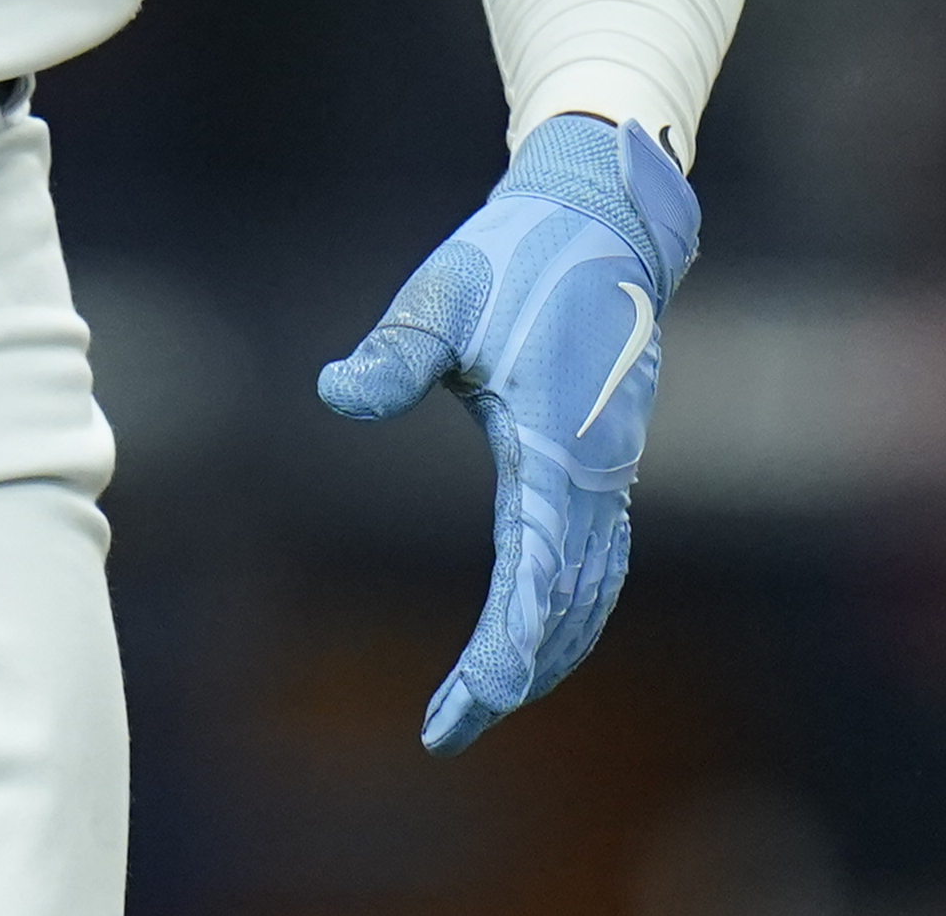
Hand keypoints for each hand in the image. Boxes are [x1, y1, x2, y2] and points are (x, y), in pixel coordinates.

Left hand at [315, 111, 697, 755]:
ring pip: (589, 593)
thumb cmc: (517, 257)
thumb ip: (395, 354)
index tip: (462, 707)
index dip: (499, 654)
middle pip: (563, 608)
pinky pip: (600, 561)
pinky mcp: (609, 463)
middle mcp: (595, 473)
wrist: (604, 216)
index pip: (531, 580)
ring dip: (545, 652)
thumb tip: (334, 394)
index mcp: (554, 446)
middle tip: (448, 728)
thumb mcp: (443, 295)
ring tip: (483, 700)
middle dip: (511, 675)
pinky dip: (571, 612)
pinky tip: (539, 635)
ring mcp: (611, 471)